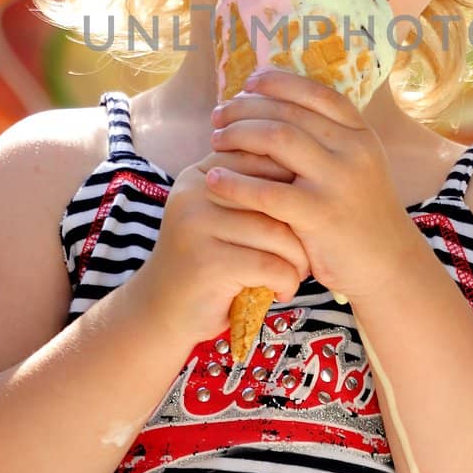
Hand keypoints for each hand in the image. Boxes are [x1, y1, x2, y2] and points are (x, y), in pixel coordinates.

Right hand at [145, 139, 309, 344]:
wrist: (162, 312)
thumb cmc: (209, 261)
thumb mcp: (224, 217)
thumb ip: (252, 192)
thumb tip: (308, 169)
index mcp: (201, 173)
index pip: (261, 159)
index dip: (293, 187)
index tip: (305, 215)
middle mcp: (194, 191)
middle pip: (273, 194)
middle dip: (302, 225)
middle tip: (311, 249)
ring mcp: (196, 225)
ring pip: (276, 232)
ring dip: (298, 259)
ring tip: (297, 273)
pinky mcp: (207, 262)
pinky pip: (269, 264)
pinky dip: (286, 281)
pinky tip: (281, 291)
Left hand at [207, 68, 413, 303]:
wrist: (388, 265)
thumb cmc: (360, 213)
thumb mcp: (358, 166)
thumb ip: (328, 139)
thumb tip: (276, 106)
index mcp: (361, 134)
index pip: (316, 93)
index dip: (279, 82)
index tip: (249, 83)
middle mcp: (353, 150)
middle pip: (289, 112)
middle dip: (246, 108)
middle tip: (219, 114)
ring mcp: (338, 182)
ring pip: (278, 139)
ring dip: (239, 134)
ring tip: (216, 140)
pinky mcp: (320, 216)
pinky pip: (268, 192)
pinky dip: (236, 183)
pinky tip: (215, 180)